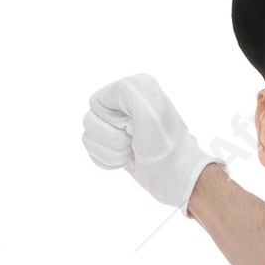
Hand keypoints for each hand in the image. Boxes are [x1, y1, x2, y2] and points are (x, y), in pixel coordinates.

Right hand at [82, 73, 211, 211]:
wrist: (175, 177)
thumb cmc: (166, 145)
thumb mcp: (150, 109)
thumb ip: (125, 90)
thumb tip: (101, 101)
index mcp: (132, 87)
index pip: (97, 101)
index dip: (112, 119)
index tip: (135, 126)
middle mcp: (123, 103)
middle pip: (90, 121)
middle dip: (112, 138)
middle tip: (135, 141)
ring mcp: (117, 125)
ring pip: (88, 137)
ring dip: (111, 152)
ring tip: (132, 152)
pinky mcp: (113, 146)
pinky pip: (92, 151)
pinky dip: (108, 161)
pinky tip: (127, 161)